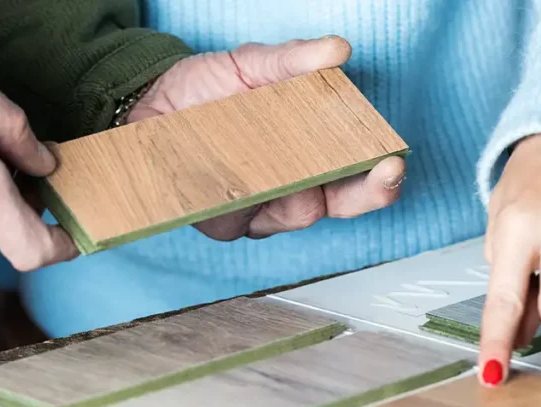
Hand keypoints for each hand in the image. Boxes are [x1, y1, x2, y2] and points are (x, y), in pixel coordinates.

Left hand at [126, 36, 405, 240]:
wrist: (146, 105)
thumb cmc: (207, 88)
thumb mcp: (250, 64)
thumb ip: (292, 60)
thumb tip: (337, 49)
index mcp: (311, 156)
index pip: (358, 176)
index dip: (381, 177)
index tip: (393, 161)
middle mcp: (292, 189)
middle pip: (338, 205)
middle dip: (363, 192)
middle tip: (382, 173)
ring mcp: (259, 210)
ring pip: (296, 212)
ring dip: (300, 186)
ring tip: (286, 155)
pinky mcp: (222, 223)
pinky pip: (242, 219)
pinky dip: (243, 197)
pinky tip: (238, 177)